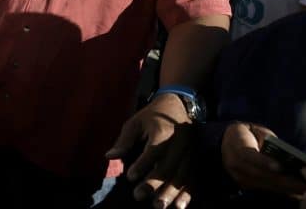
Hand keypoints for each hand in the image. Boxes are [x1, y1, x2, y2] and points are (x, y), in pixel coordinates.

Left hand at [107, 93, 193, 208]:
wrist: (178, 105)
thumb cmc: (152, 115)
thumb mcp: (135, 122)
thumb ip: (124, 141)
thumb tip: (109, 157)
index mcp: (164, 130)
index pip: (153, 150)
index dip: (142, 164)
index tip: (130, 177)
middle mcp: (180, 142)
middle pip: (168, 166)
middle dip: (154, 183)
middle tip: (139, 197)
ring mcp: (190, 152)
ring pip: (182, 176)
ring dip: (171, 193)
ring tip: (158, 206)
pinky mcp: (196, 160)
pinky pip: (193, 179)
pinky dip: (187, 194)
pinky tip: (179, 207)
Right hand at [221, 123, 305, 197]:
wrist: (226, 143)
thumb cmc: (248, 134)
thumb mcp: (257, 131)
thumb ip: (270, 141)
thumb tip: (288, 155)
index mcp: (235, 146)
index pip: (249, 156)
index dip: (264, 162)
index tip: (281, 166)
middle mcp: (235, 165)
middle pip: (260, 175)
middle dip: (283, 180)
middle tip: (304, 183)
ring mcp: (239, 177)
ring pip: (264, 185)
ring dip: (286, 189)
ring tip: (305, 189)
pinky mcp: (246, 185)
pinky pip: (266, 190)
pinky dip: (282, 192)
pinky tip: (298, 193)